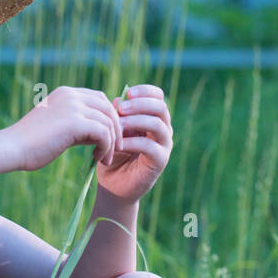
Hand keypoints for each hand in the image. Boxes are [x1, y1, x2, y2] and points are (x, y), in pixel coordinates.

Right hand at [6, 85, 122, 173]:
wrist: (12, 149)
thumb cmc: (30, 145)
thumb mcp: (58, 131)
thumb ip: (79, 128)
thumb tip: (101, 135)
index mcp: (66, 94)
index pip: (99, 99)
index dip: (108, 118)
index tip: (108, 138)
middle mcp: (71, 95)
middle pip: (108, 108)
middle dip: (116, 129)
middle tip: (116, 149)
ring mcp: (73, 107)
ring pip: (108, 122)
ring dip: (111, 143)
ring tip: (104, 159)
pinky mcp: (75, 122)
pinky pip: (103, 133)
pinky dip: (106, 148)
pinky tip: (98, 159)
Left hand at [97, 84, 172, 202]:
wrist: (113, 185)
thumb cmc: (113, 156)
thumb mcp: (113, 132)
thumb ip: (117, 116)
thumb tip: (117, 99)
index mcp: (153, 118)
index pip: (158, 97)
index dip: (145, 91)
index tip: (128, 93)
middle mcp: (163, 129)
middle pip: (160, 107)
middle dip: (140, 104)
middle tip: (121, 108)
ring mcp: (164, 145)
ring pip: (157, 125)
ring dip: (136, 121)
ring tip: (118, 125)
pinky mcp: (160, 161)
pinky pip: (150, 146)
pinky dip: (133, 142)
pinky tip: (120, 144)